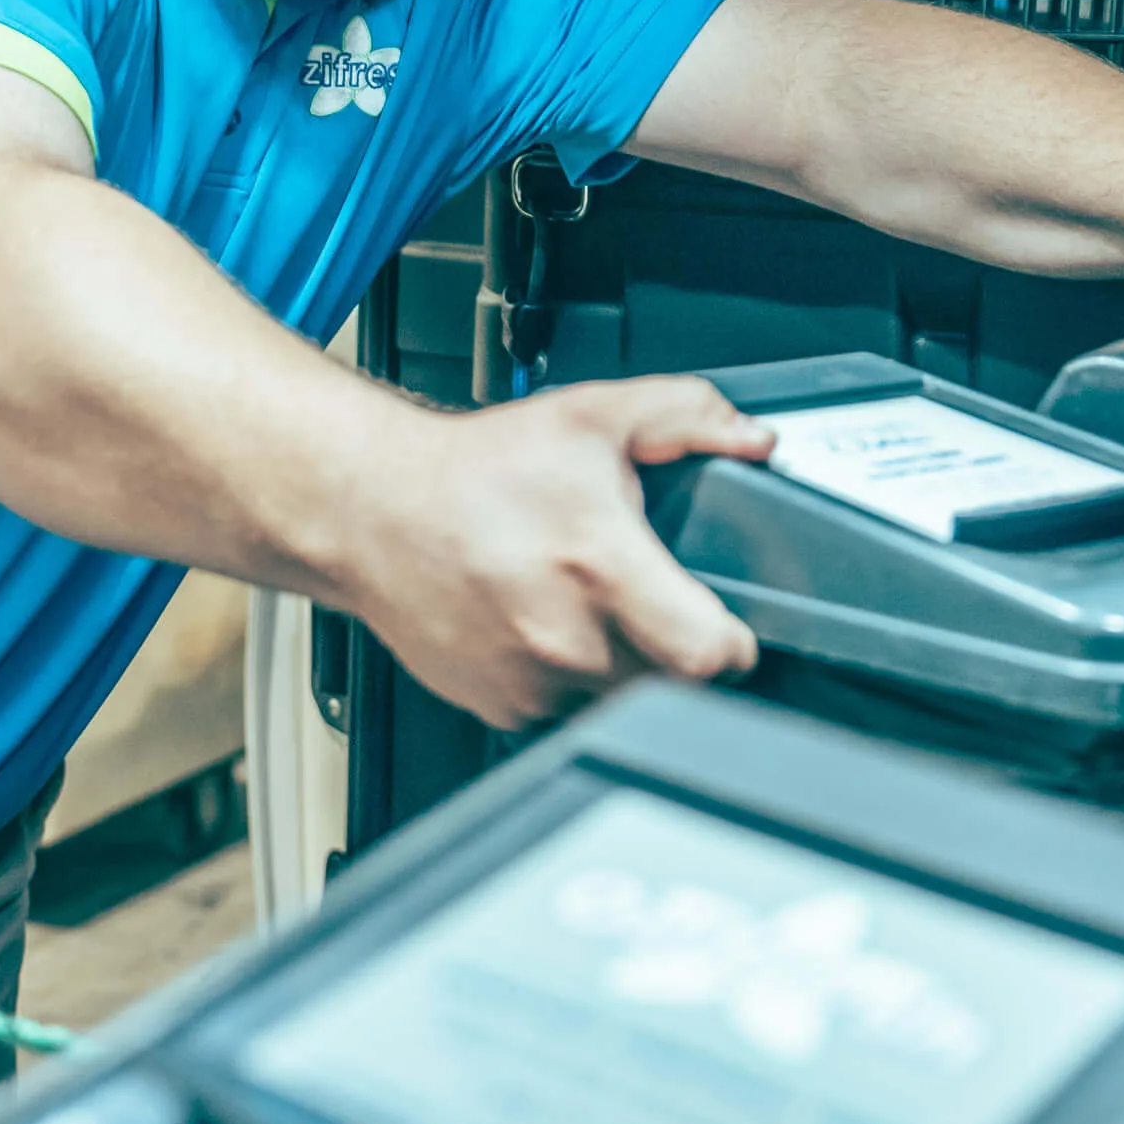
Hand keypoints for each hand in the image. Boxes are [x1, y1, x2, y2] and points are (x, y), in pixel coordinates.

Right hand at [334, 377, 769, 728]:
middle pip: (670, 681)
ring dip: (617, 664)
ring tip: (584, 604)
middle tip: (649, 600)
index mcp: (602, 568)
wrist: (372, 508)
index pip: (711, 656)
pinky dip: (564, 677)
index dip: (734, 643)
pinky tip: (541, 624)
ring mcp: (530, 681)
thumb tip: (752, 437)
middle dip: (672, 645)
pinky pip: (561, 708)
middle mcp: (567, 637)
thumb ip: (686, 415)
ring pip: (615, 698)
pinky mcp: (499, 706)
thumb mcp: (592, 415)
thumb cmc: (474, 470)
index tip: (727, 627)